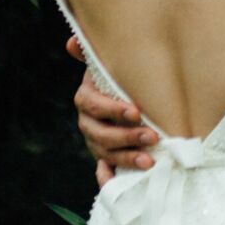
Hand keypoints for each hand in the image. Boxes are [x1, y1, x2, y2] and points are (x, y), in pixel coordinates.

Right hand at [66, 35, 157, 182]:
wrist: (124, 98)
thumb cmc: (120, 77)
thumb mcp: (108, 64)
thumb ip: (91, 53)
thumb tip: (71, 42)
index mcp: (86, 100)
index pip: (95, 106)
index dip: (113, 110)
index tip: (136, 111)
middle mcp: (88, 124)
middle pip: (102, 135)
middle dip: (127, 137)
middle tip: (152, 137)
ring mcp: (96, 144)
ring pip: (107, 155)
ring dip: (127, 159)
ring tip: (150, 161)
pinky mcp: (106, 159)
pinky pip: (105, 174)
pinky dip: (109, 180)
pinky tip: (123, 182)